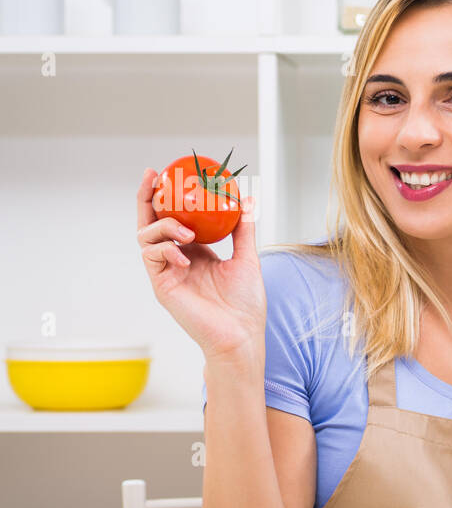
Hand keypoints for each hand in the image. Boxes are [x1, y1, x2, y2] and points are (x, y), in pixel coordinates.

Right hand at [136, 167, 267, 360]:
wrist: (241, 334)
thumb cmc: (245, 304)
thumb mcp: (247, 259)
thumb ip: (243, 230)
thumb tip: (247, 201)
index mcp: (194, 251)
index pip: (174, 218)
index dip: (166, 196)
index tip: (167, 173)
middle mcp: (176, 259)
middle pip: (151, 222)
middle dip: (147, 198)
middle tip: (153, 178)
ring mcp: (167, 272)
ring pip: (146, 236)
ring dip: (164, 227)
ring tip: (188, 234)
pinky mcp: (162, 286)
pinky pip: (152, 258)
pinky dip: (165, 249)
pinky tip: (185, 256)